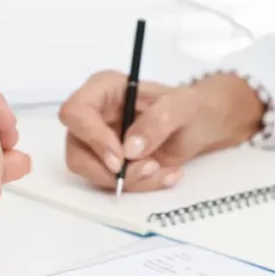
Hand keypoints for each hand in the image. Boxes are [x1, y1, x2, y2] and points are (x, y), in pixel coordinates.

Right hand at [59, 71, 262, 191]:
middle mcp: (94, 115)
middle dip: (109, 169)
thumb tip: (131, 148)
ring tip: (161, 169)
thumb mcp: (182, 107)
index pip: (75, 112)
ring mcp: (97, 142)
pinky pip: (111, 183)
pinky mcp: (108, 164)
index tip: (120, 157)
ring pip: (91, 172)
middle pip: (76, 149)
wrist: (199, 126)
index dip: (92, 137)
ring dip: (128, 180)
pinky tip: (164, 174)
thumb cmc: (188, 107)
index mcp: (104, 89)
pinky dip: (139, 185)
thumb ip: (158, 121)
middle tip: (148, 168)